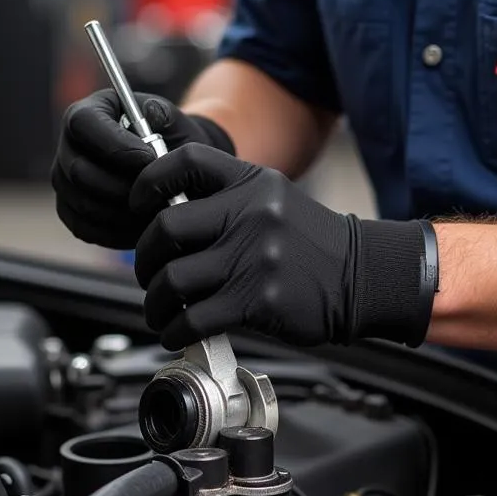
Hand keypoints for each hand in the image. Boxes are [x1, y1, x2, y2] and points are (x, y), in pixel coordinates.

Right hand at [51, 89, 233, 248]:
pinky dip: (116, 232)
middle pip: (79, 171)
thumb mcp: (172, 122)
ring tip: (155, 211)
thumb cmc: (168, 140)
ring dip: (122, 212)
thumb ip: (164, 115)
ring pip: (84, 204)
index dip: (114, 144)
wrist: (168, 170)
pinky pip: (86, 228)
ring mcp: (64, 182)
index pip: (83, 124)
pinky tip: (144, 227)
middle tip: (157, 193)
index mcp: (85, 115)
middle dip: (122, 186)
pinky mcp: (70, 212)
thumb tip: (152, 112)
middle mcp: (67, 147)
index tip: (150, 158)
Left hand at [130, 145, 436, 350]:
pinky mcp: (257, 301)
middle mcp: (249, 214)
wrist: (359, 276)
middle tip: (149, 274)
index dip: (148, 182)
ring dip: (155, 302)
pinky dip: (174, 331)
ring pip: (172, 280)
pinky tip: (176, 333)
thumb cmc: (306, 242)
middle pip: (165, 228)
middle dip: (145, 258)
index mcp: (250, 181)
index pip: (185, 162)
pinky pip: (194, 319)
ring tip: (159, 310)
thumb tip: (161, 216)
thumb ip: (224, 198)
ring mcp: (253, 258)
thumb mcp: (271, 199)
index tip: (137, 205)